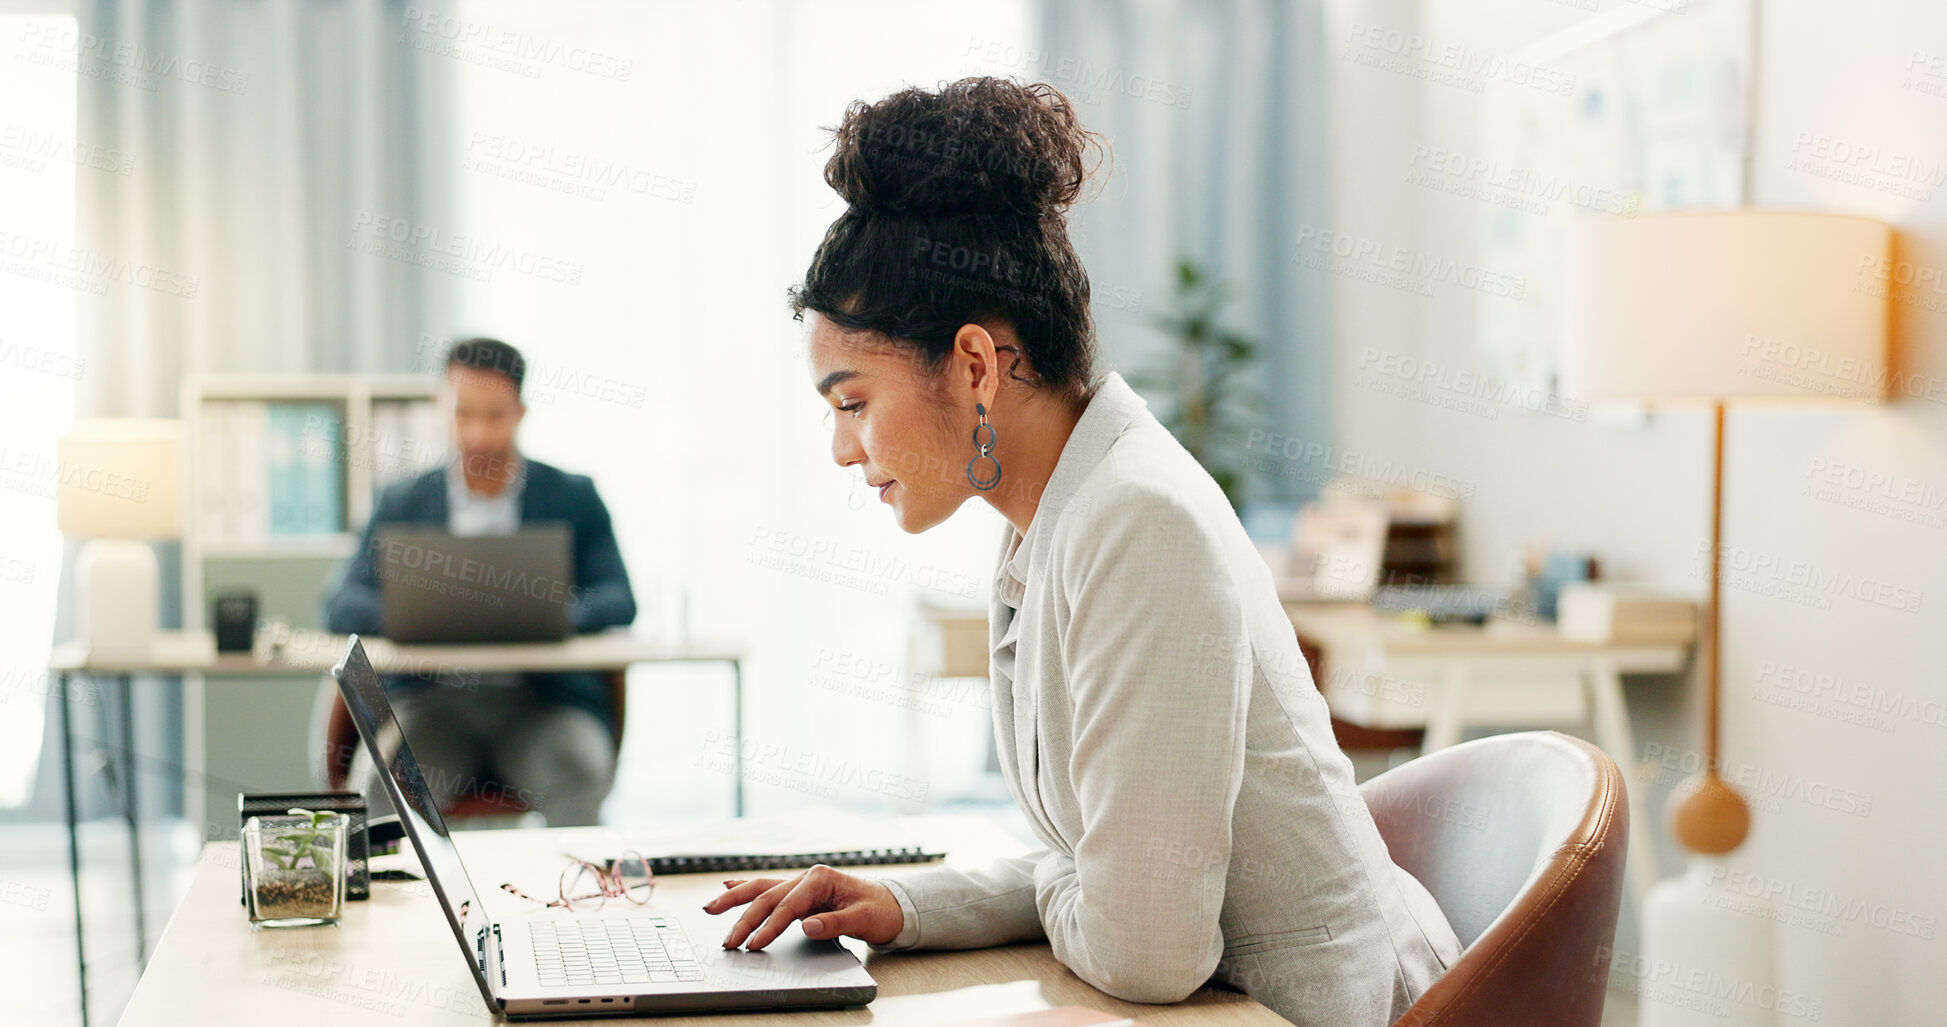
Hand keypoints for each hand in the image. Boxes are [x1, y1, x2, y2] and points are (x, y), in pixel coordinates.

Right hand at [702, 864, 903, 949]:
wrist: (892, 905)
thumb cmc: (881, 911)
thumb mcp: (864, 919)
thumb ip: (835, 922)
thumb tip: (807, 925)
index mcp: (821, 879)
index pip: (788, 905)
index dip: (769, 927)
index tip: (754, 945)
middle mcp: (807, 878)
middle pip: (768, 897)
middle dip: (744, 919)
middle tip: (727, 941)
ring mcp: (802, 884)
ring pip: (761, 889)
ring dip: (735, 900)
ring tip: (710, 908)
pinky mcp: (800, 894)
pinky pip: (769, 890)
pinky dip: (746, 890)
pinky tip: (728, 887)